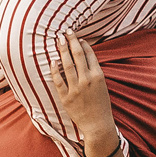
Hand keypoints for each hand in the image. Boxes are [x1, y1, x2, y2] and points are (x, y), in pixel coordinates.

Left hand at [48, 32, 118, 150]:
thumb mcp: (102, 85)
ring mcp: (75, 89)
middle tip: (66, 31)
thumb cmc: (101, 104)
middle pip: (78, 56)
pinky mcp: (66, 98)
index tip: (78, 37)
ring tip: (59, 40)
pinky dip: (55, 70)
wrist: (98, 125)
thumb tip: (84, 56)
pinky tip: (53, 61)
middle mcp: (87, 80)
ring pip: (67, 65)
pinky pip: (58, 81)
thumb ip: (94, 71)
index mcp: (98, 76)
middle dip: (72, 41)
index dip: (83, 44)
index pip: (89, 54)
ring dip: (63, 50)